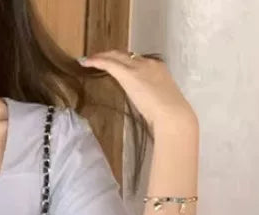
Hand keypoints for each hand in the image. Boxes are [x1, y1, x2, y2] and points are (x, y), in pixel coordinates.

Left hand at [79, 51, 197, 133]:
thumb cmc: (169, 114)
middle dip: (111, 56)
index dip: (123, 61)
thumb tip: (145, 103)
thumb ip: (150, 97)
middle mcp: (148, 63)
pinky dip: (97, 61)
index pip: (137, 61)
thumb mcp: (159, 101)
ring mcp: (139, 67)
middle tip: (97, 58)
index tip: (114, 64)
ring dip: (102, 57)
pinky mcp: (129, 75)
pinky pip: (110, 64)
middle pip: (126, 55)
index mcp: (158, 68)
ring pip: (117, 56)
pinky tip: (86, 62)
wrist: (172, 114)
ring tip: (89, 60)